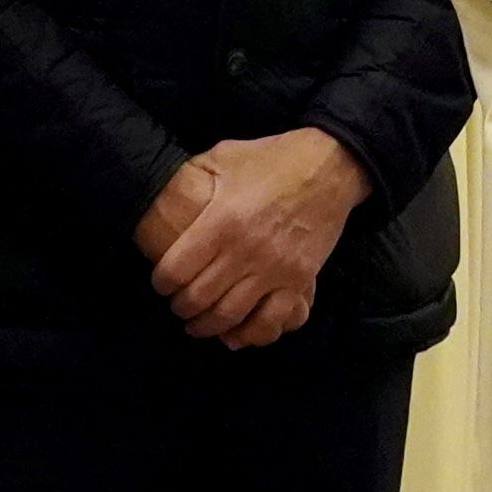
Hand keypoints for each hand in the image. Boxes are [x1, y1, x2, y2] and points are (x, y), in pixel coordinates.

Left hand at [147, 131, 368, 349]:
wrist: (329, 166)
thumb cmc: (272, 159)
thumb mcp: (223, 156)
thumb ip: (192, 175)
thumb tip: (165, 191)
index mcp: (221, 221)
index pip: (175, 270)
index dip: (162, 283)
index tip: (162, 283)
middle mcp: (244, 251)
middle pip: (198, 298)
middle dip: (181, 307)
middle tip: (178, 305)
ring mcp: (274, 269)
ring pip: (230, 315)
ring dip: (208, 325)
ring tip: (199, 323)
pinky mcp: (299, 279)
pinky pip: (271, 320)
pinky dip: (249, 333)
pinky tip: (236, 335)